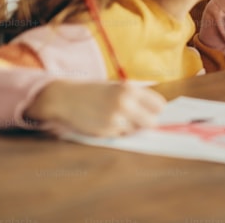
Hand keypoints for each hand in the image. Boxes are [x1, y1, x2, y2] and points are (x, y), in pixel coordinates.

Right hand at [26, 80, 166, 136]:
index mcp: (130, 89)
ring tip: (117, 119)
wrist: (65, 98)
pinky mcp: (105, 131)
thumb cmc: (94, 91)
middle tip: (137, 119)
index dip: (155, 110)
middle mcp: (124, 103)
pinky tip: (107, 123)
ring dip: (131, 128)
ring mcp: (115, 119)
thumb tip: (157, 113)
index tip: (150, 111)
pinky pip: (122, 136)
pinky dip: (118, 132)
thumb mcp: (117, 87)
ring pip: (136, 131)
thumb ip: (136, 98)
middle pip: (152, 122)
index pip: (159, 105)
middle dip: (146, 122)